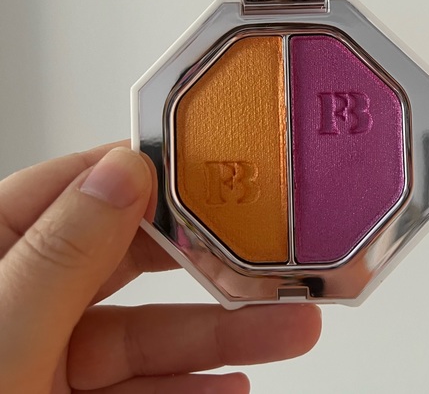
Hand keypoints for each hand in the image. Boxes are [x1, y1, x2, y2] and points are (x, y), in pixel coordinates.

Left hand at [0, 143, 321, 392]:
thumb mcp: (0, 338)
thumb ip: (60, 253)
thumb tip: (124, 169)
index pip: (75, 187)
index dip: (146, 174)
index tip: (213, 173)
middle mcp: (19, 299)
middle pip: (128, 259)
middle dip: (205, 261)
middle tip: (264, 256)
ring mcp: (44, 356)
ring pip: (144, 330)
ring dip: (219, 333)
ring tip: (287, 329)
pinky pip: (139, 387)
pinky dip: (189, 387)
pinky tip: (234, 386)